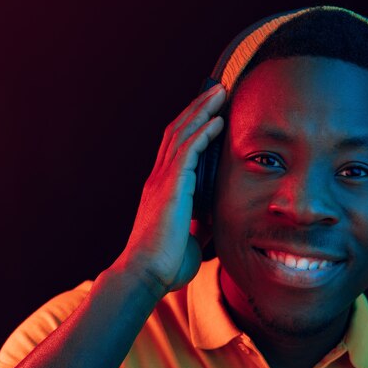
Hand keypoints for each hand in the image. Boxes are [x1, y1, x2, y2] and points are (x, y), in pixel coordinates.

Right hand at [112, 83, 225, 294]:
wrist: (146, 276)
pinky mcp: (170, 188)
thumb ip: (201, 221)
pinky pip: (188, 151)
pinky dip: (203, 133)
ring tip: (220, 94)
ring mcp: (162, 181)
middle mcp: (159, 178)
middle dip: (198, 108)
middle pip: (178, 131)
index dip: (192, 125)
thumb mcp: (191, 235)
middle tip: (218, 91)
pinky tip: (217, 121)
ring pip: (182, 134)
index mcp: (163, 188)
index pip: (177, 146)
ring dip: (202, 111)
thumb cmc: (166, 262)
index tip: (211, 110)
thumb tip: (215, 219)